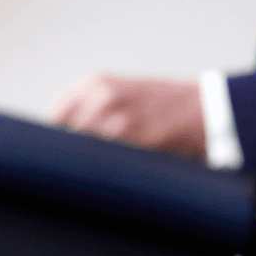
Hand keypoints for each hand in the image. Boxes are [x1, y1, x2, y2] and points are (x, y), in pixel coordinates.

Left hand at [53, 74, 205, 159]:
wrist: (203, 108)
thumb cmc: (160, 106)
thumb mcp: (120, 93)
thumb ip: (90, 108)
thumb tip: (59, 137)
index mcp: (95, 83)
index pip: (55, 114)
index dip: (53, 138)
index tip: (54, 154)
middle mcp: (101, 96)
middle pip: (62, 133)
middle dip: (64, 152)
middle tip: (69, 168)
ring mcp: (116, 115)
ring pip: (80, 147)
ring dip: (81, 163)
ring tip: (90, 172)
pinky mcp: (133, 136)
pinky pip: (103, 157)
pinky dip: (101, 168)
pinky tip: (109, 172)